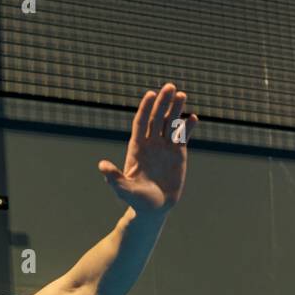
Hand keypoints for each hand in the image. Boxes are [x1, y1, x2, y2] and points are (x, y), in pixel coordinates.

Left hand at [98, 83, 197, 214]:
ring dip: (176, 109)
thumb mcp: (123, 190)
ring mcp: (165, 147)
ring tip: (182, 95)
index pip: (141, 122)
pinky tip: (193, 118)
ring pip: (170, 123)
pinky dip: (188, 127)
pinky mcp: (178, 153)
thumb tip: (102, 165)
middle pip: (157, 117)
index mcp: (137, 147)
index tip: (151, 95)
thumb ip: (114, 178)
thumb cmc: (137, 200)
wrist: (154, 208)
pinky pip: (183, 136)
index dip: (146, 108)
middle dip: (163, 102)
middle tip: (170, 86)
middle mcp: (151, 143)